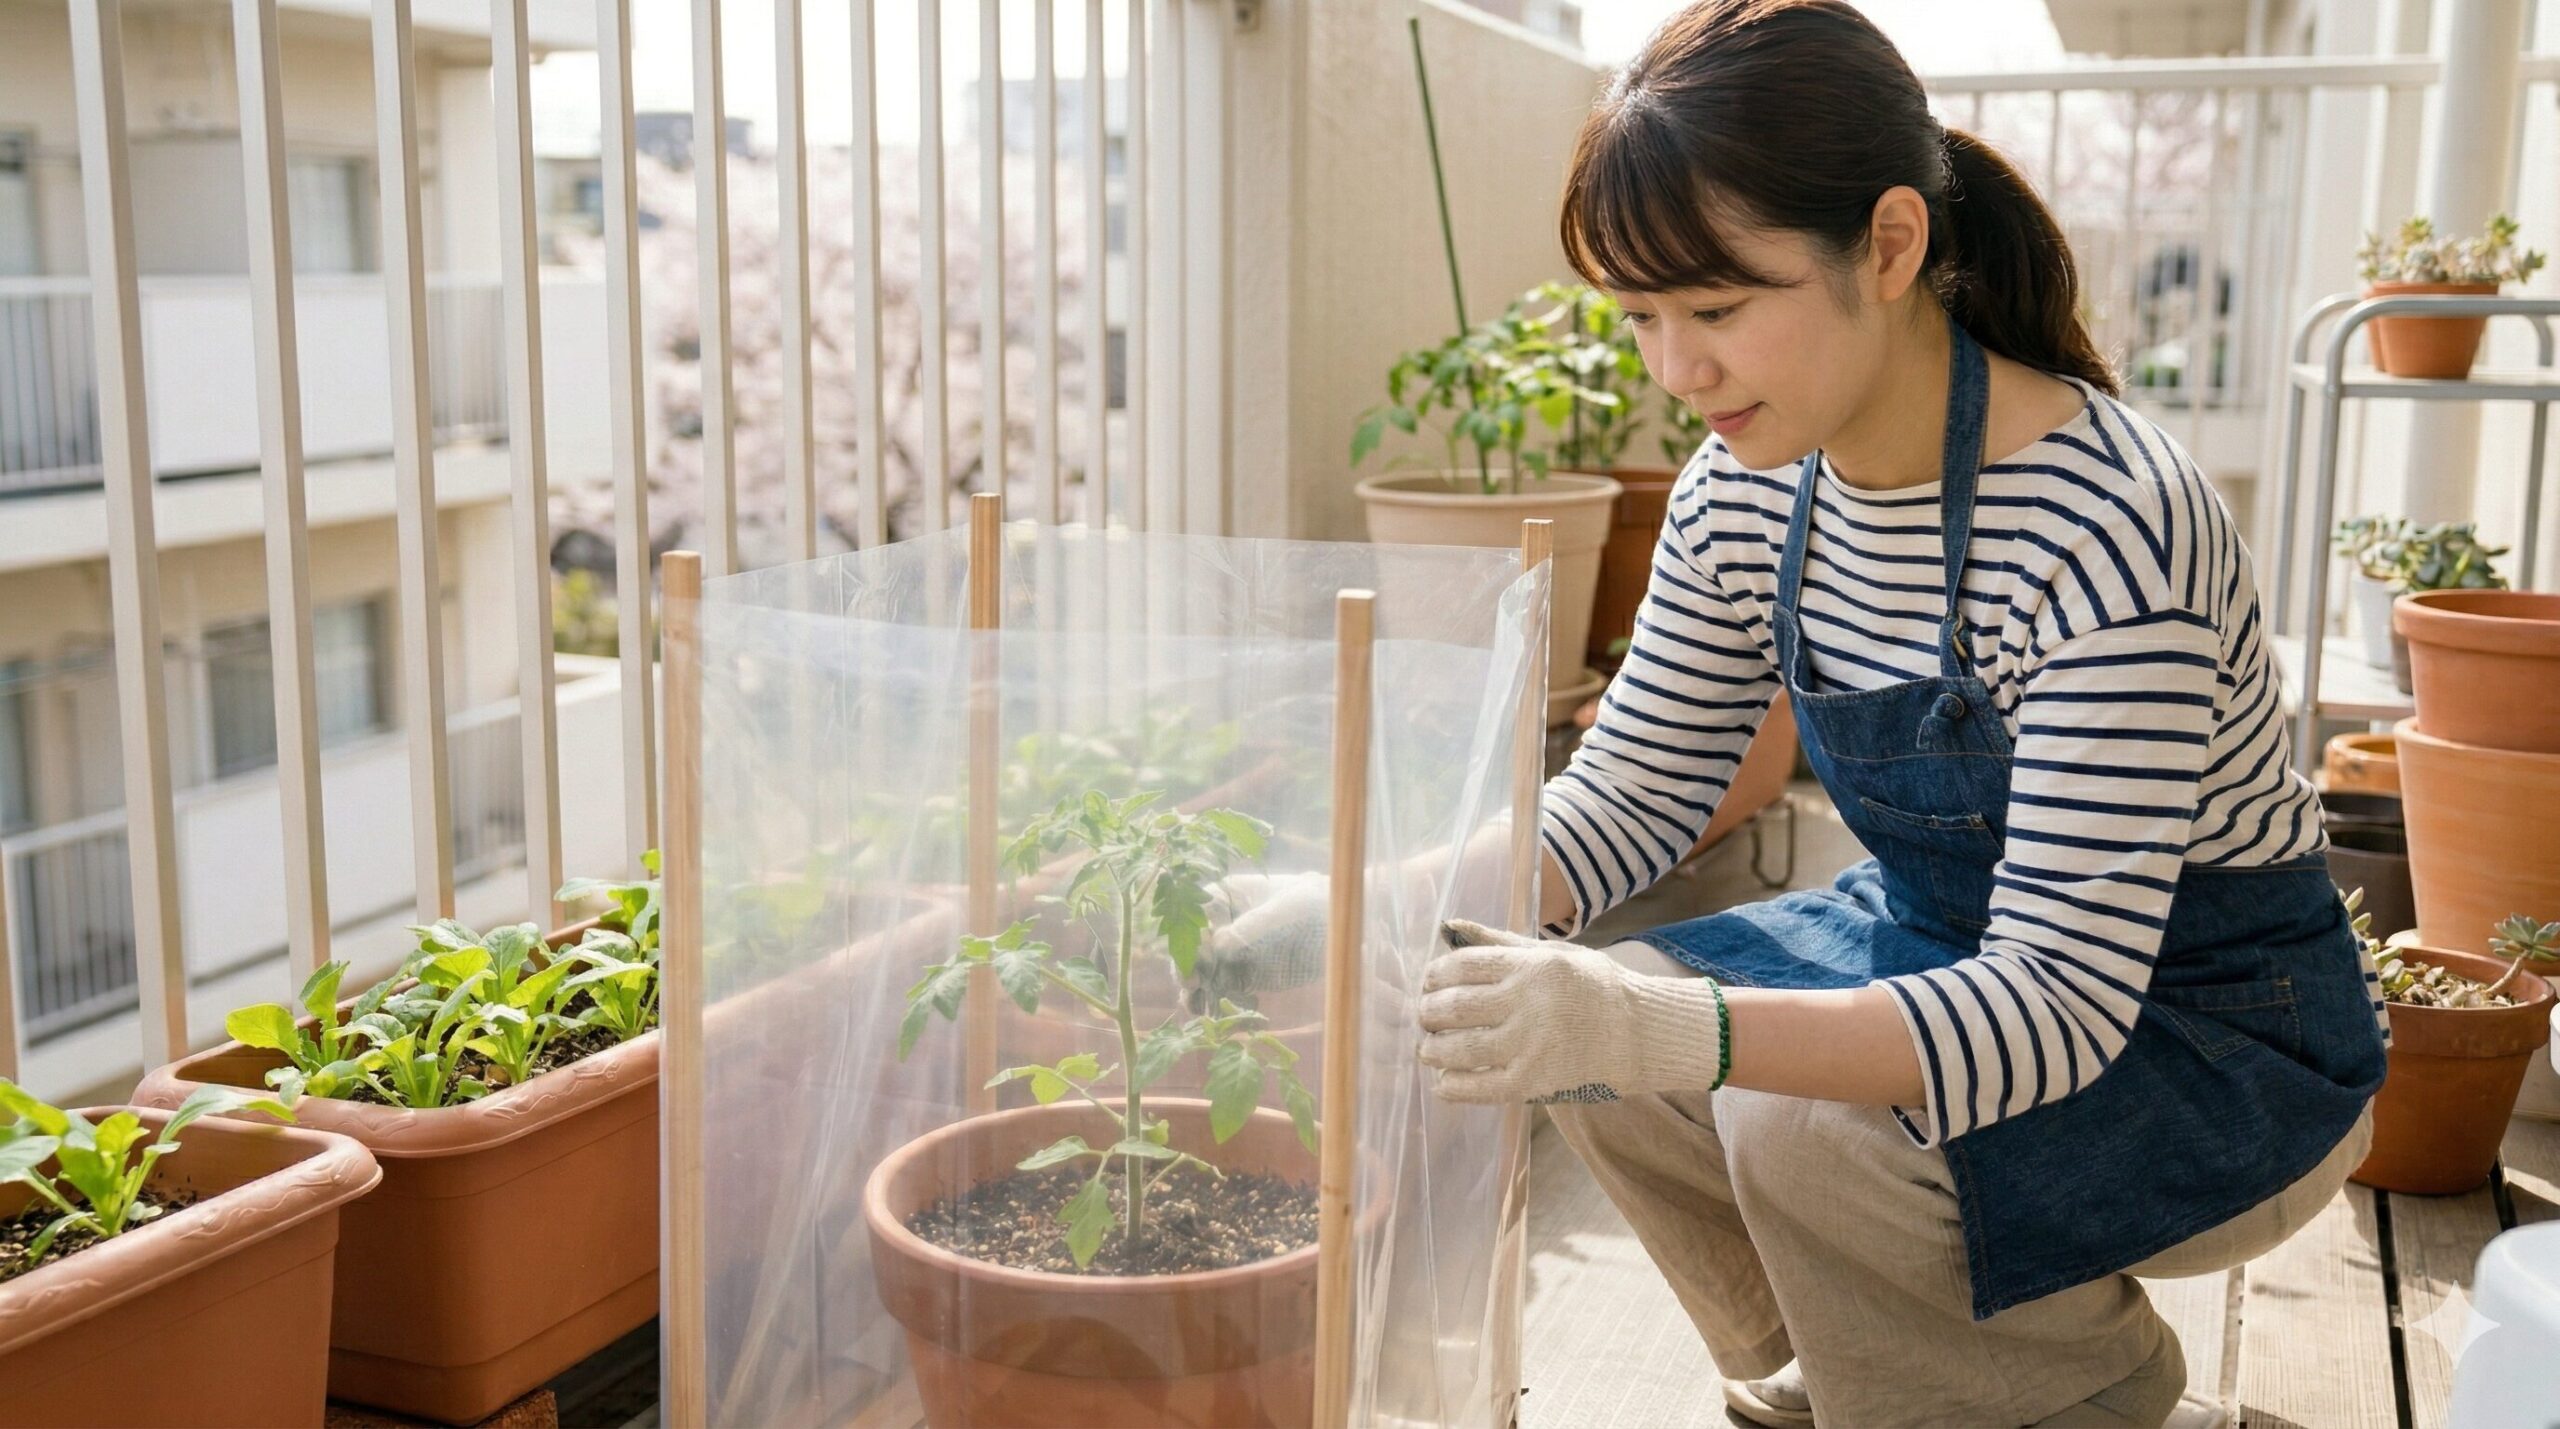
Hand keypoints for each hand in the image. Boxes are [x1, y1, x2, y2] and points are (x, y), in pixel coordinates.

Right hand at [1191, 873, 1330, 1012]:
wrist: (1339, 932)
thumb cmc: (1313, 907)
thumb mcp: (1285, 912)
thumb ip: (1251, 928)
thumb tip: (1219, 946)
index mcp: (1226, 896)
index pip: (1195, 915)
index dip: (1191, 936)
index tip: (1199, 956)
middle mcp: (1221, 924)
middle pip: (1191, 947)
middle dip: (1187, 967)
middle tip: (1191, 986)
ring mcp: (1231, 953)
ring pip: (1202, 973)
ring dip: (1196, 991)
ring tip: (1197, 1008)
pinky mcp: (1243, 977)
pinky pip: (1222, 992)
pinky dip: (1219, 1004)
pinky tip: (1221, 1015)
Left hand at [1417, 919, 1724, 1103]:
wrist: (1643, 1033)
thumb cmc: (1595, 987)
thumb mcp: (1551, 953)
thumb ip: (1497, 940)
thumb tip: (1448, 926)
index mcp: (1532, 966)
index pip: (1463, 966)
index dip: (1435, 975)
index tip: (1428, 982)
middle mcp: (1528, 1003)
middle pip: (1455, 1006)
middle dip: (1429, 1012)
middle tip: (1424, 1016)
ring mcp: (1530, 1045)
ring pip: (1460, 1048)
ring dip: (1433, 1049)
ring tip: (1427, 1048)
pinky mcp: (1534, 1082)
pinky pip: (1479, 1086)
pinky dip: (1453, 1085)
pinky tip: (1444, 1081)